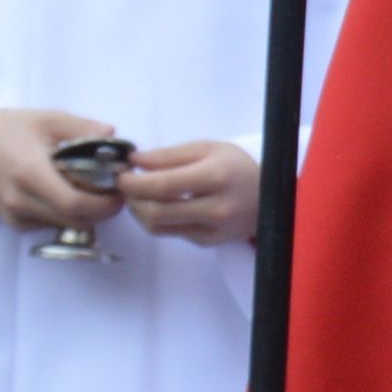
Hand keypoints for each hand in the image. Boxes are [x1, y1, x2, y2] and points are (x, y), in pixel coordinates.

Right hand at [0, 106, 118, 230]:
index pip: (74, 204)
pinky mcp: (13, 222)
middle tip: (114, 192)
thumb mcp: (48, 119)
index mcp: (30, 172)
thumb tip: (113, 134)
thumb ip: (82, 128)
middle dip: (101, 210)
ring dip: (85, 214)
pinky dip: (65, 215)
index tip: (119, 191)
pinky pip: (49, 225)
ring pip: (64, 226)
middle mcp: (20, 200)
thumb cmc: (10, 128)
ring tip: (94, 190)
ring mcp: (14, 215)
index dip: (104, 204)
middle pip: (73, 220)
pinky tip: (68, 194)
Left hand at [117, 140, 259, 247]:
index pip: (163, 185)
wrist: (271, 194)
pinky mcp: (208, 242)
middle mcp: (216, 208)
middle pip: (156, 212)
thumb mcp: (207, 148)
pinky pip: (171, 233)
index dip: (134, 183)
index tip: (120, 174)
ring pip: (158, 227)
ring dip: (138, 211)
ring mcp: (212, 230)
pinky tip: (158, 205)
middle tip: (124, 185)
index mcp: (216, 177)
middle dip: (131, 198)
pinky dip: (156, 219)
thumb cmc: (236, 166)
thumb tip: (135, 160)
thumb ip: (169, 155)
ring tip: (137, 195)